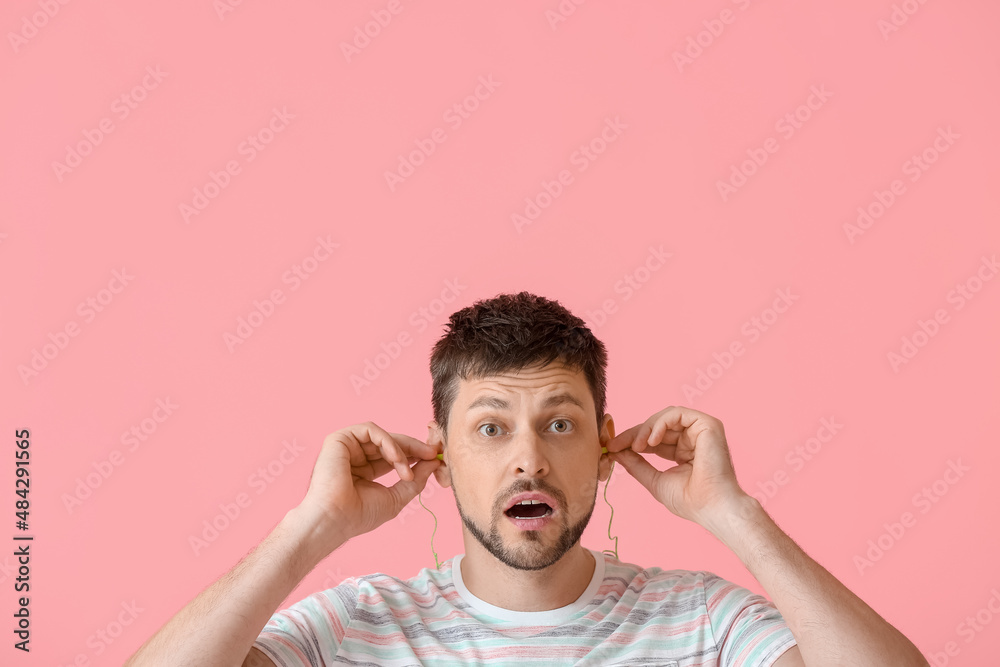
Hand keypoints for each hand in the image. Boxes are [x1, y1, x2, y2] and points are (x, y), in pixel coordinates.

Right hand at [297, 422, 441, 544]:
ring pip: (383, 436)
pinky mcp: (339, 439)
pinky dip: (388, 442)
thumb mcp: (396, 497)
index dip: (415, 454)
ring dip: (401, 451)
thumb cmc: (359, 515)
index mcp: (365, 471)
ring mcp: (347, 447)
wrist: (334, 520)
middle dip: (414, 447)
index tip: (435, 457)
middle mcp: (356, 457)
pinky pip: (370, 430)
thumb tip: (434, 462)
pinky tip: (396, 459)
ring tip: (406, 472)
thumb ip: (415, 479)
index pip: (394, 455)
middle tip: (432, 453)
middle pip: (391, 443)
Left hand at [606, 406, 748, 526]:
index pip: (654, 440)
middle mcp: (694, 439)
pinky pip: (677, 413)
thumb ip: (637, 464)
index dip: (632, 441)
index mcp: (684, 452)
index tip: (611, 448)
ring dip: (645, 429)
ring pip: (665, 417)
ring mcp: (701, 430)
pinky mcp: (707, 424)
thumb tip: (616, 452)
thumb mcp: (655, 480)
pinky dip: (659, 424)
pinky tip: (650, 441)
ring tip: (636, 446)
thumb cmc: (690, 501)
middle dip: (634, 434)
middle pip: (658, 426)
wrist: (712, 508)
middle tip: (614, 444)